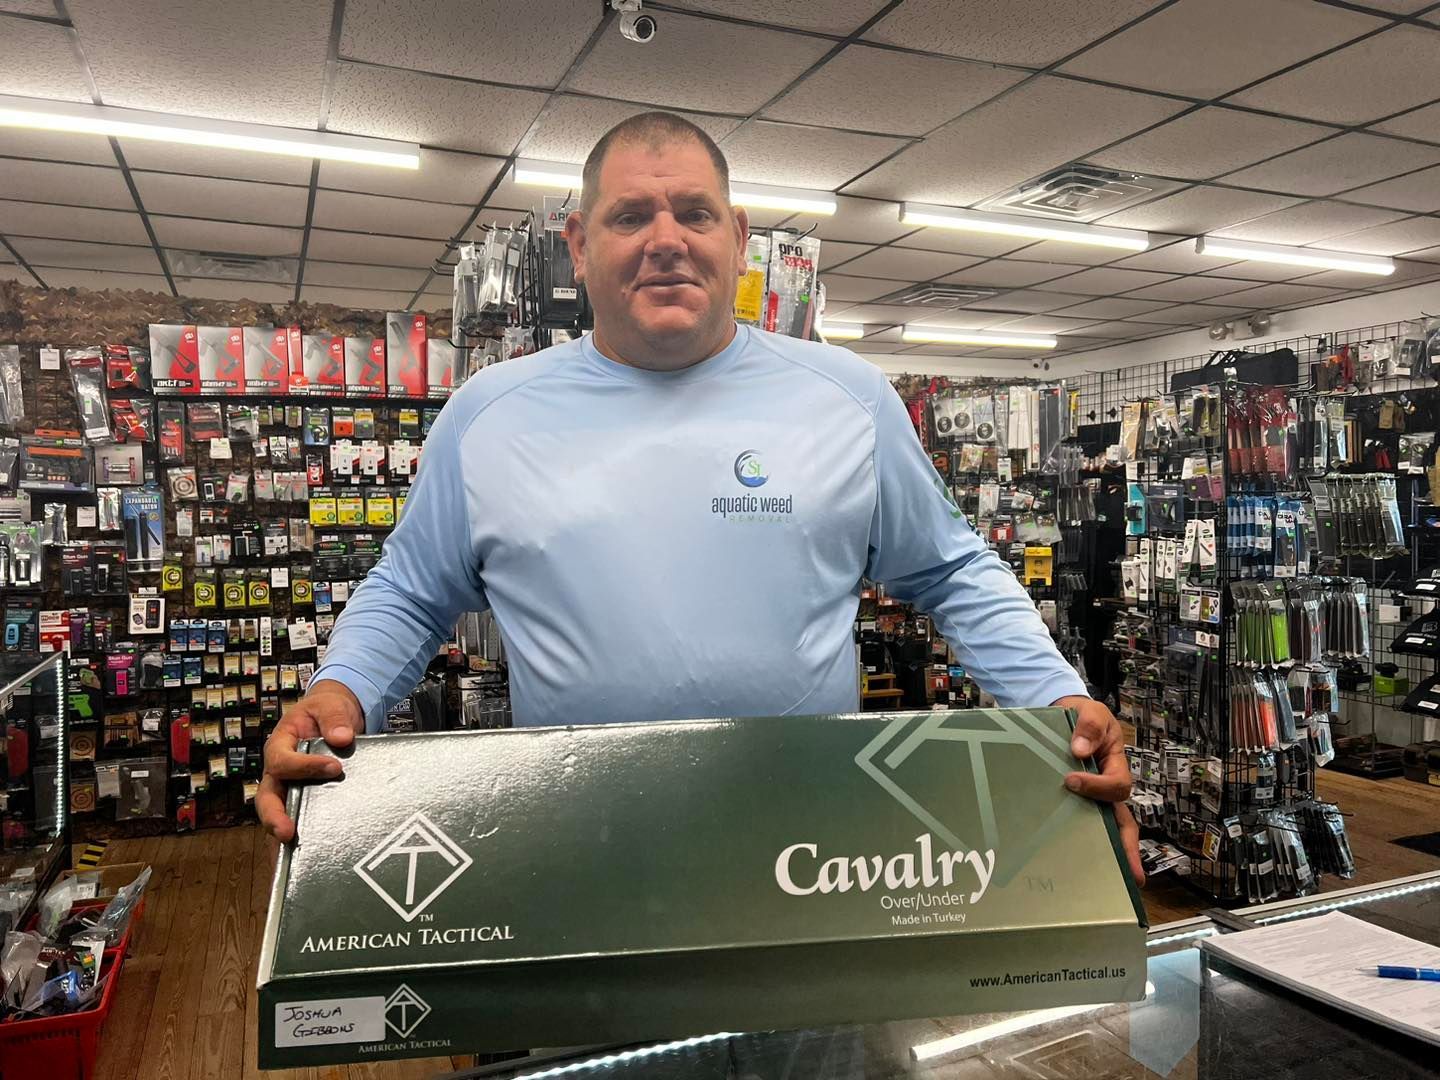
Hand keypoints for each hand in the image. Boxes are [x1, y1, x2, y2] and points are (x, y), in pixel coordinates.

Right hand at [256, 680, 363, 842]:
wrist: (332, 715)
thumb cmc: (325, 711)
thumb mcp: (329, 705)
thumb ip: (334, 718)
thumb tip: (342, 737)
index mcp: (280, 745)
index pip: (282, 761)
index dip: (305, 766)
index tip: (334, 767)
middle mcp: (278, 771)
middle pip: (267, 797)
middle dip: (273, 816)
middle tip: (286, 832)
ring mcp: (290, 787)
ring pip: (279, 812)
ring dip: (283, 831)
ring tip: (294, 852)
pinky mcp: (305, 797)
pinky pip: (299, 816)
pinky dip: (301, 835)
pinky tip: (310, 854)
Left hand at [1053, 695, 1144, 886]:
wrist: (1066, 714)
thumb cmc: (1085, 716)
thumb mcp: (1091, 712)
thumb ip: (1088, 726)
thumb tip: (1079, 750)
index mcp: (1116, 767)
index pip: (1116, 786)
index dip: (1097, 787)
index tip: (1071, 780)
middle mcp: (1107, 787)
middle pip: (1123, 822)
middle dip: (1128, 849)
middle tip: (1132, 875)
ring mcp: (1092, 798)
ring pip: (1104, 828)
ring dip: (1106, 852)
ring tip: (1101, 879)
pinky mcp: (1073, 802)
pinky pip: (1078, 822)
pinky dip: (1076, 840)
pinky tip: (1067, 860)